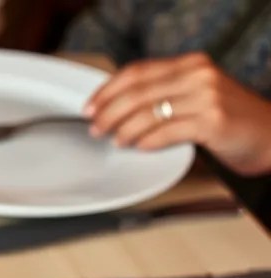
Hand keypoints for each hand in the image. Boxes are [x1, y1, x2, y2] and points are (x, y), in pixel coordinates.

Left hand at [84, 53, 270, 175]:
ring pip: (148, 113)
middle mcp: (198, 75)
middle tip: (96, 129)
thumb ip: (163, 93)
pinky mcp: (212, 121)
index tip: (90, 107)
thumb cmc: (227, 118)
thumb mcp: (195, 95)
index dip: (107, 90)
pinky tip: (140, 147)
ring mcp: (207, 97)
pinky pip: (167, 131)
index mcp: (190, 64)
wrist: (267, 135)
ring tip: (117, 141)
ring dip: (125, 130)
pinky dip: (148, 141)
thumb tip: (115, 106)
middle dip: (108, 113)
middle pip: (137, 92)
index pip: (137, 71)